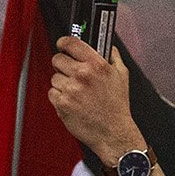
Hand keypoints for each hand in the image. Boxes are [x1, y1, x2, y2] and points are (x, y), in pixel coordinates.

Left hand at [48, 36, 136, 156]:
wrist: (112, 132)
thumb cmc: (117, 107)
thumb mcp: (122, 76)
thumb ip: (113, 57)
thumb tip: (107, 47)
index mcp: (96, 65)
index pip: (71, 43)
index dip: (64, 42)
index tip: (62, 45)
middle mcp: (82, 75)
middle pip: (57, 59)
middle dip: (62, 65)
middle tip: (70, 73)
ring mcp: (70, 90)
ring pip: (54, 78)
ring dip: (62, 83)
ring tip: (76, 92)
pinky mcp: (62, 103)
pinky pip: (52, 93)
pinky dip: (59, 97)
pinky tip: (72, 102)